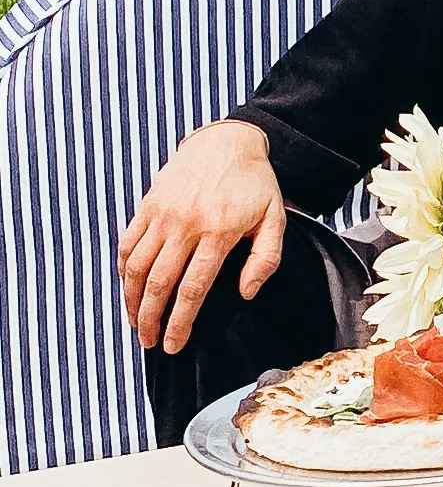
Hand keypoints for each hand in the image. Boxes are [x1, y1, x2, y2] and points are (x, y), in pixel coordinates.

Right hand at [117, 120, 285, 355]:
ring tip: (136, 324)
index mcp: (219, 231)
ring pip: (136, 266)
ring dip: (131, 300)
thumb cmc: (255, 184)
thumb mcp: (275, 219)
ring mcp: (162, 214)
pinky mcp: (148, 204)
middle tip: (150, 343)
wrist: (227, 141)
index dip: (180, 322)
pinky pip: (128, 243)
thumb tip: (247, 293)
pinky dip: (123, 269)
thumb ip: (265, 259)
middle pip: (159, 283)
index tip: (173, 345)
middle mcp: (186, 224)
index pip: (192, 288)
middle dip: (150, 319)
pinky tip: (127, 288)